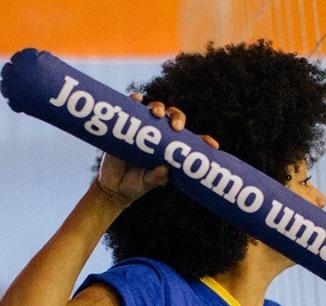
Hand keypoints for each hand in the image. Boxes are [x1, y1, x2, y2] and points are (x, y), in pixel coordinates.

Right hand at [91, 94, 219, 206]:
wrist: (113, 186)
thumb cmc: (135, 185)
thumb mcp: (147, 184)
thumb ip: (156, 178)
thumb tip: (164, 169)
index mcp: (171, 149)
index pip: (192, 141)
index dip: (204, 140)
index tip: (213, 146)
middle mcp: (160, 136)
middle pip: (174, 118)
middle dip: (178, 118)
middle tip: (176, 127)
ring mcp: (144, 128)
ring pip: (156, 110)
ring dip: (159, 108)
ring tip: (157, 114)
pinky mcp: (127, 125)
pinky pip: (132, 107)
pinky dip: (135, 100)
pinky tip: (137, 99)